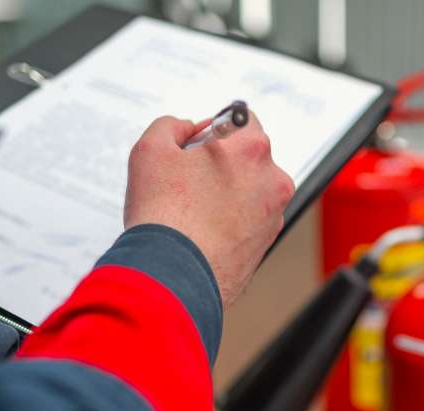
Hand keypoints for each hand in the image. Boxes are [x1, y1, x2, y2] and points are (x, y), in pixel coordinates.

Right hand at [124, 114, 294, 307]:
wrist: (173, 277)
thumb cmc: (164, 217)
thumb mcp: (150, 150)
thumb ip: (170, 126)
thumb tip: (185, 129)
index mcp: (252, 149)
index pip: (242, 119)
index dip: (214, 129)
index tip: (197, 145)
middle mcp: (272, 180)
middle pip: (248, 157)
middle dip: (222, 163)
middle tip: (188, 181)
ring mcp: (273, 215)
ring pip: (249, 191)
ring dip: (226, 193)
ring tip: (192, 212)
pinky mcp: (266, 244)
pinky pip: (249, 221)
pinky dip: (230, 222)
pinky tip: (202, 231)